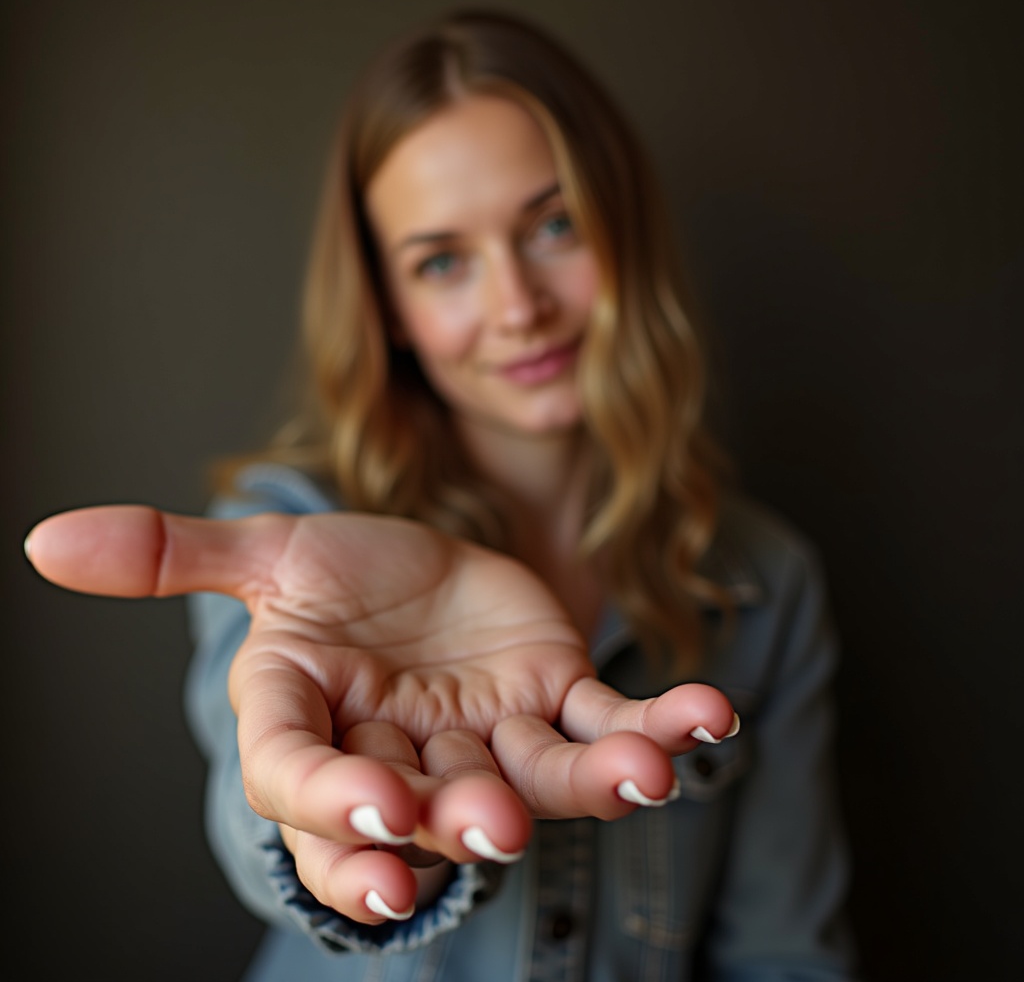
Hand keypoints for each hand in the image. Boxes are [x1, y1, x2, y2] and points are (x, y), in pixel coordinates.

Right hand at [25, 506, 736, 921]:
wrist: (427, 579)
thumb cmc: (339, 580)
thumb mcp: (267, 559)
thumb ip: (174, 556)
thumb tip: (43, 538)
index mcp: (319, 727)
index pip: (306, 780)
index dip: (332, 805)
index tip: (373, 814)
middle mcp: (405, 756)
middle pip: (428, 807)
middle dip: (464, 821)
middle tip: (495, 826)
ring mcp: (492, 742)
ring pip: (542, 781)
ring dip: (594, 781)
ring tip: (644, 769)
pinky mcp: (560, 707)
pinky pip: (614, 726)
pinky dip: (665, 724)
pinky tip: (712, 715)